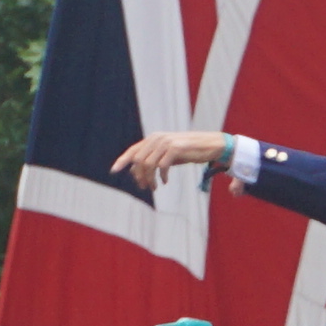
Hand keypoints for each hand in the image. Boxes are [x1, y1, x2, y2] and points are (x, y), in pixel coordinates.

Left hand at [112, 127, 237, 184]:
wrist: (211, 145)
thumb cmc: (190, 150)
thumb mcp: (169, 155)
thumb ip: (153, 160)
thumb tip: (136, 172)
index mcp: (154, 138)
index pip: (133, 150)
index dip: (122, 160)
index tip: (113, 170)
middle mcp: (157, 138)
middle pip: (139, 160)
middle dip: (139, 176)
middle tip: (144, 187)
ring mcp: (166, 142)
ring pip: (149, 164)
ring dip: (149, 179)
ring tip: (154, 187)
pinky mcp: (176, 148)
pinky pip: (162, 166)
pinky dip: (161, 176)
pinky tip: (165, 181)